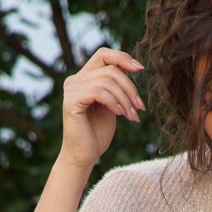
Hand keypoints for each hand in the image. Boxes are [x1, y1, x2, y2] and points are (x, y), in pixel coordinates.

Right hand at [59, 46, 145, 172]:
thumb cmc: (97, 133)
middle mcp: (75, 80)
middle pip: (110, 68)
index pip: (104, 54)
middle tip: (139, 107)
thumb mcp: (113, 104)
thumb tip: (134, 66)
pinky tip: (119, 115)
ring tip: (131, 116)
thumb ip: (117, 86)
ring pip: (107, 81)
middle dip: (130, 87)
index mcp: (84, 78)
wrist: (84, 156)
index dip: (123, 58)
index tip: (140, 70)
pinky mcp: (71, 101)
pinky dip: (114, 102)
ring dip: (125, 99)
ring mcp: (71, 89)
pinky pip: (98, 92)